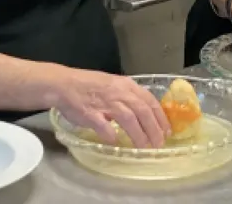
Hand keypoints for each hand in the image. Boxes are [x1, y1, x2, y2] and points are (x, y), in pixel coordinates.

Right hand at [51, 68, 170, 147]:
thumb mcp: (114, 85)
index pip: (149, 100)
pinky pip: (103, 125)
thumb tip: (144, 114)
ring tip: (144, 148)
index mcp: (126, 85)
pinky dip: (111, 134)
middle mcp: (119, 92)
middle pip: (142, 111)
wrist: (64, 84)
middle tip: (159, 144)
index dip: (160, 116)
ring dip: (138, 134)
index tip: (167, 130)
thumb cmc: (90, 86)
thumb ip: (128, 97)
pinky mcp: (90, 113)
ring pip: (128, 118)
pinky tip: (115, 142)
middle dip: (153, 129)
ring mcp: (105, 102)